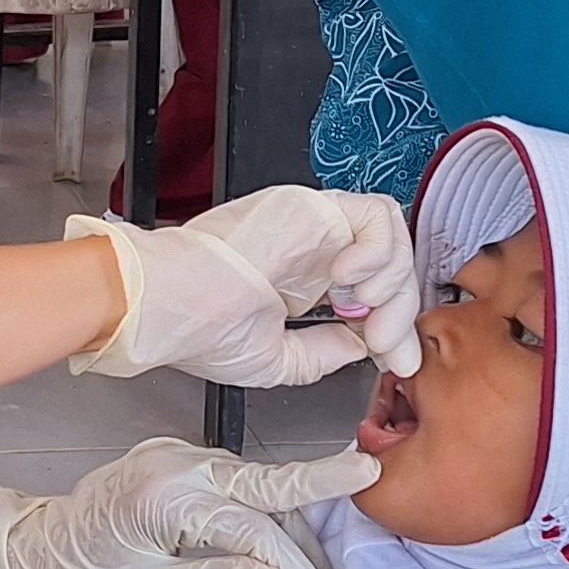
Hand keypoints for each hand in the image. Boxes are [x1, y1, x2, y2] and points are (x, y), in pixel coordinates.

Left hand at [0, 439, 376, 568]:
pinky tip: (283, 537)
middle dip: (320, 495)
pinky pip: (234, 479)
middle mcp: (176, 463)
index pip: (255, 532)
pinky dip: (263, 507)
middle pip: (266, 485)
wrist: (37, 550)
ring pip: (254, 484)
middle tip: (362, 513)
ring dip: (291, 519)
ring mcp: (176, 454)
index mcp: (167, 497)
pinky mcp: (176, 458)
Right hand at [67, 190, 419, 387]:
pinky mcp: (312, 206)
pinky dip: (377, 251)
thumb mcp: (277, 359)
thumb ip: (325, 351)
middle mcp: (314, 248)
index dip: (396, 326)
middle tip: (383, 346)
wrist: (169, 306)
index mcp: (304, 279)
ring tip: (364, 314)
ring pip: (390, 236)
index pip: (373, 291)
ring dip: (392, 283)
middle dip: (399, 313)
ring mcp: (315, 225)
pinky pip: (374, 215)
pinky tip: (348, 284)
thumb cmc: (200, 329)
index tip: (397, 362)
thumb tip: (363, 347)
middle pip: (390, 265)